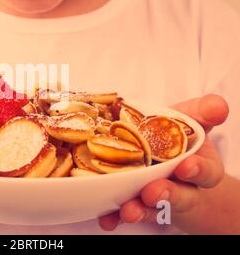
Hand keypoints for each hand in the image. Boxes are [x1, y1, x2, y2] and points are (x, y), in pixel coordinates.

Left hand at [99, 94, 228, 231]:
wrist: (159, 153)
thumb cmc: (174, 134)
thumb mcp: (189, 118)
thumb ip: (203, 111)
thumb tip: (219, 106)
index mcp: (197, 165)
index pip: (205, 172)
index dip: (198, 170)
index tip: (186, 166)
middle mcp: (180, 186)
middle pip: (178, 196)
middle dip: (166, 194)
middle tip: (152, 192)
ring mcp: (155, 198)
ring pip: (151, 209)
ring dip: (140, 210)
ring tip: (128, 210)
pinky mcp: (133, 204)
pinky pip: (124, 214)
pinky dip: (115, 218)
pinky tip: (106, 220)